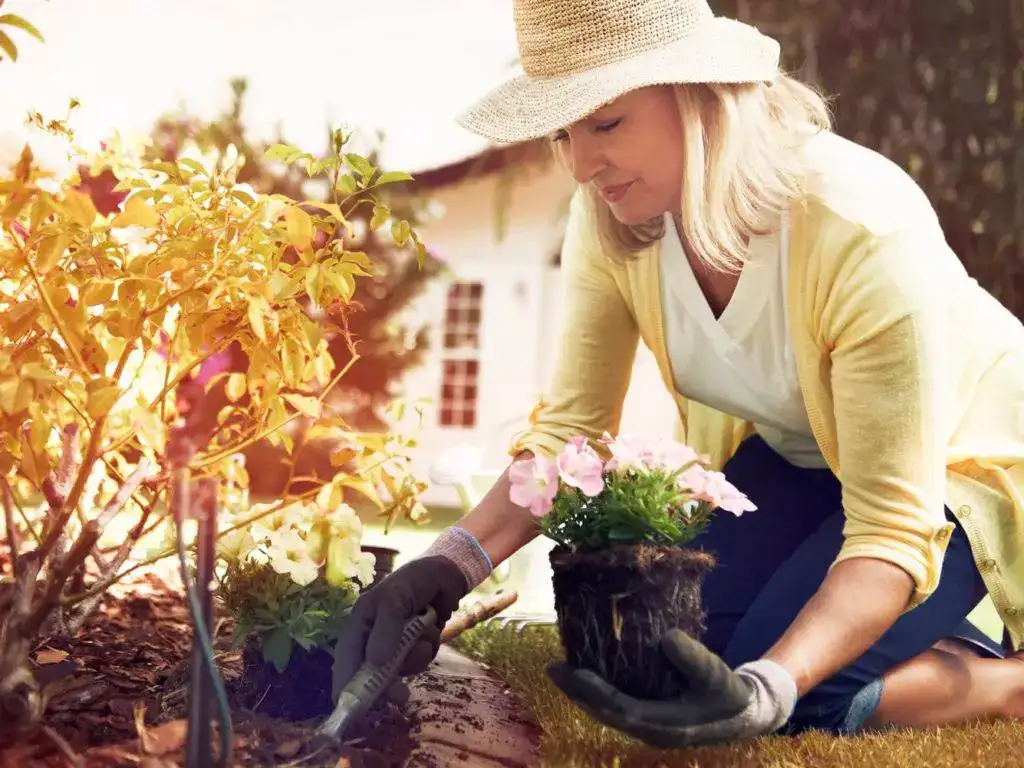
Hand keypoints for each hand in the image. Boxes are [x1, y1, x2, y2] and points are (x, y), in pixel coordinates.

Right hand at [331, 555, 468, 702]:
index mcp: (359, 624)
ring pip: (400, 668)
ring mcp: (394, 643)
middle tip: (401, 696)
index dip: (344, 683)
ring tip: (425, 634)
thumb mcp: (394, 601)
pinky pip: (419, 661)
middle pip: (372, 672)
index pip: (346, 658)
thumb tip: (375, 662)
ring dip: (415, 657)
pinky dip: (428, 649)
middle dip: (388, 682)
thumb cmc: (413, 581)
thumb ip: (386, 631)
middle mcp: (373, 637)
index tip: (347, 706)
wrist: (446, 574)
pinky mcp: (414, 646)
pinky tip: (432, 630)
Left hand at [547, 630, 797, 748]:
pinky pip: (616, 704)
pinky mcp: (648, 716)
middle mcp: (649, 730)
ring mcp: (647, 726)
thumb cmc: (729, 695)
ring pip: (606, 711)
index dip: (594, 692)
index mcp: (664, 726)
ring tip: (561, 670)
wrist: (744, 714)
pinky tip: (588, 673)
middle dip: (577, 692)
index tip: (573, 672)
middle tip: (553, 668)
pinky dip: (598, 690)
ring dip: (583, 692)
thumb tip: (666, 637)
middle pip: (604, 713)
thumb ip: (694, 659)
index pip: (620, 709)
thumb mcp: (717, 676)